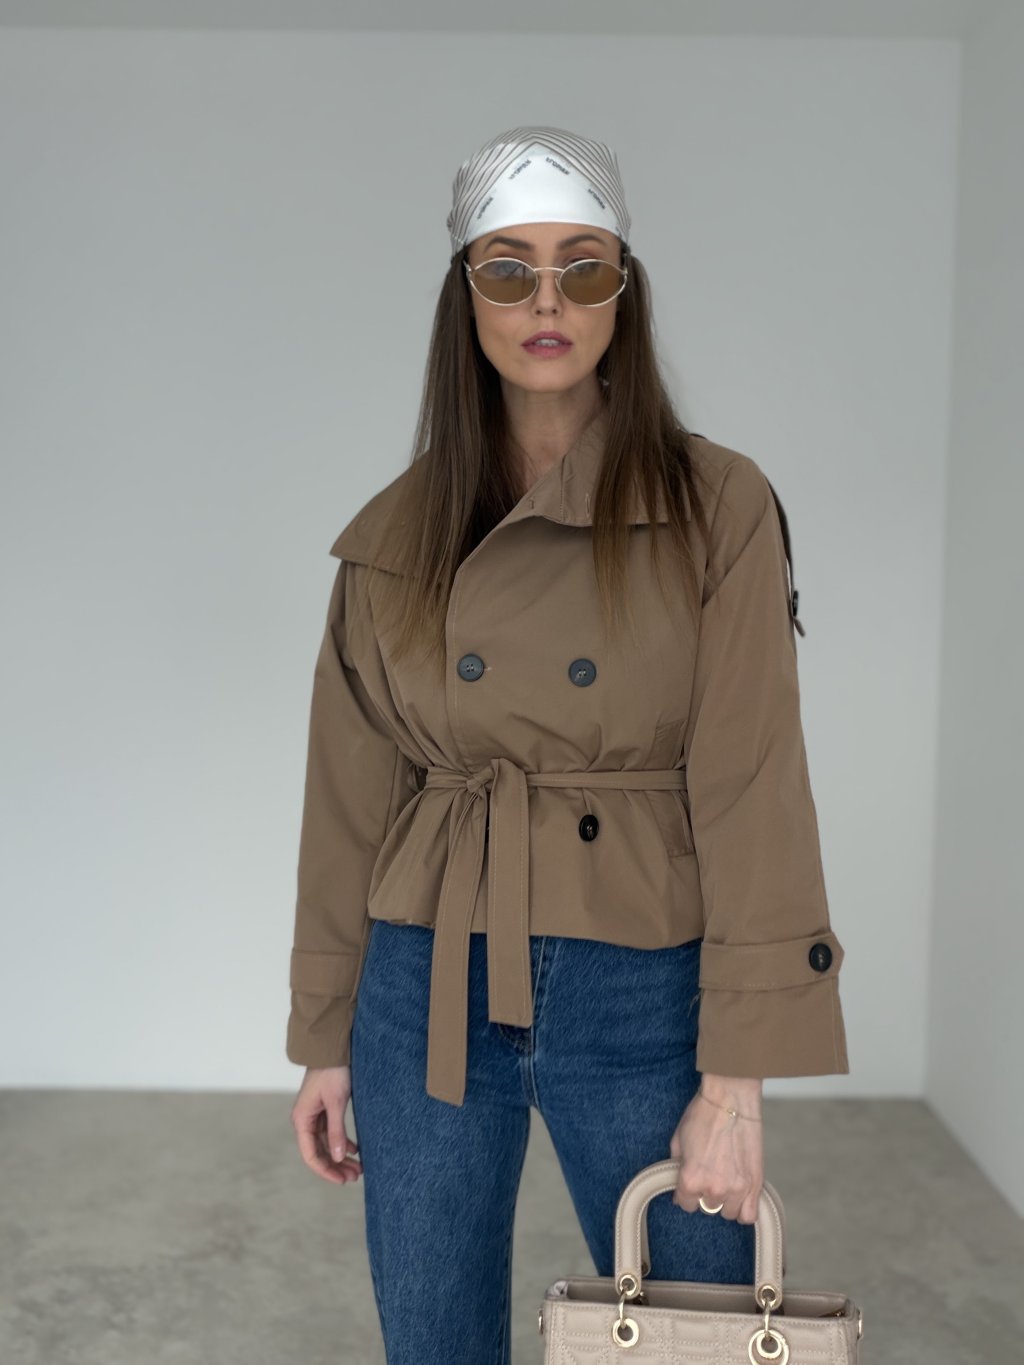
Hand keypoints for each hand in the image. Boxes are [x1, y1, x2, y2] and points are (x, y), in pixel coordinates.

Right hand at [291, 1065, 362, 1185]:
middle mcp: (305, 1120)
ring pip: (326, 1143)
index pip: (311, 1155)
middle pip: (319, 1152)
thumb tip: (337, 1158)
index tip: (343, 1180)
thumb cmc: (332, 1072)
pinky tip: (354, 1149)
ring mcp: (314, 1115)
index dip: (326, 1171)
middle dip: (336, 1166)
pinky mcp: (324, 1109)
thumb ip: (336, 1131)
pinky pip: (330, 1132)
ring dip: (340, 1155)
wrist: (332, 1048)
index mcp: (302, 1120)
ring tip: (358, 1167)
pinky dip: (342, 1142)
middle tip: (355, 1176)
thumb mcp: (336, 1103)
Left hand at [668, 1074, 763, 1223]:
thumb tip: (677, 1186)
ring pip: (728, 1212)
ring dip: (725, 1200)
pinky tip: (740, 1196)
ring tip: (725, 1181)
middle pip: (707, 1208)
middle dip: (705, 1193)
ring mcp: (737, 1188)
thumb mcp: (678, 1140)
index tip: (690, 1183)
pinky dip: (744, 1208)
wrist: (731, 1099)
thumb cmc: (703, 1115)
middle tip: (709, 1174)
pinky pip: (750, 1215)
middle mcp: (714, 1189)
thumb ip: (676, 1168)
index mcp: (690, 1179)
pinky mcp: (755, 1183)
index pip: (685, 1204)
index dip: (685, 1193)